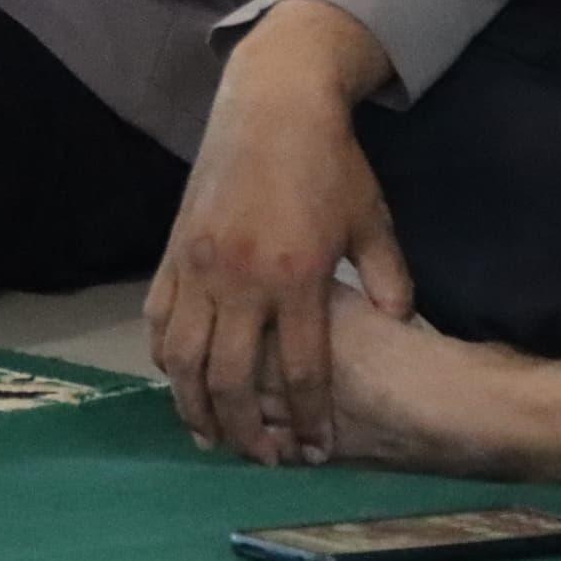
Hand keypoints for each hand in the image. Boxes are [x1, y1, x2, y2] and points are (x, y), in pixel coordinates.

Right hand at [147, 0, 412, 464]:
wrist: (272, 102)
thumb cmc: (331, 161)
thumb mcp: (372, 220)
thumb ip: (388, 279)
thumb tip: (401, 325)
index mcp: (295, 276)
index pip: (301, 372)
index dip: (308, 420)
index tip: (316, 451)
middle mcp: (240, 279)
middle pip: (231, 380)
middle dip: (246, 431)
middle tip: (262, 458)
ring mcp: (198, 265)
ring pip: (181, 359)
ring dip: (194, 406)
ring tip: (211, 435)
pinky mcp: (173, 250)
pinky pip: (158, 318)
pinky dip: (165, 356)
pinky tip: (181, 377)